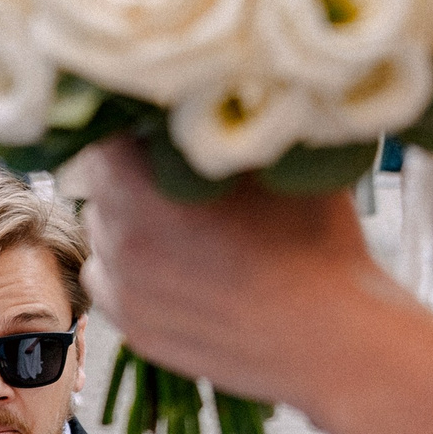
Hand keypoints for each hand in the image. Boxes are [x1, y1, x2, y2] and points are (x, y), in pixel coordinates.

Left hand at [78, 137, 388, 405]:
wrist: (335, 339)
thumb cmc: (315, 241)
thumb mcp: (274, 157)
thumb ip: (218, 127)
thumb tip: (196, 94)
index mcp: (138, 191)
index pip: (98, 133)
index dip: (127, 118)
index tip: (156, 117)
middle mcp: (117, 243)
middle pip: (99, 186)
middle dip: (132, 173)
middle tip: (180, 169)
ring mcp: (122, 294)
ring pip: (104, 236)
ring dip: (130, 223)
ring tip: (186, 224)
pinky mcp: (135, 331)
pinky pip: (114, 282)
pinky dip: (135, 270)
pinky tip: (183, 266)